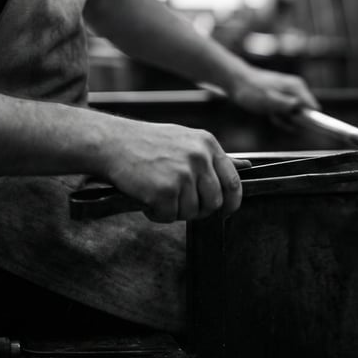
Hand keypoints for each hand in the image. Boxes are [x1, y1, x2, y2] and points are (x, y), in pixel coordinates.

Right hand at [99, 120, 243, 221]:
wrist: (111, 142)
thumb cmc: (147, 143)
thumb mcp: (187, 140)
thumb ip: (213, 157)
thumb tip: (246, 166)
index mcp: (208, 145)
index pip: (234, 182)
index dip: (232, 203)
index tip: (226, 212)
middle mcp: (199, 158)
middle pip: (214, 202)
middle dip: (199, 209)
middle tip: (179, 203)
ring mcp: (183, 174)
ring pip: (192, 212)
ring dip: (175, 211)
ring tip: (158, 194)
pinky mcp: (165, 190)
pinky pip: (169, 216)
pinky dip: (157, 214)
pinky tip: (146, 198)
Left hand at [229, 67, 318, 115]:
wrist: (238, 81)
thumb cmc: (252, 89)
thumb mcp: (268, 99)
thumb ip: (285, 103)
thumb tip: (299, 106)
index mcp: (297, 87)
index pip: (313, 107)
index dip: (308, 119)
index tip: (296, 124)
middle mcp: (297, 89)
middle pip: (304, 113)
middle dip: (292, 120)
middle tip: (276, 116)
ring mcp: (290, 94)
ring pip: (294, 114)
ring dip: (283, 119)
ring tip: (271, 113)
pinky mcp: (283, 99)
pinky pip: (286, 113)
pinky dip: (278, 117)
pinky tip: (270, 113)